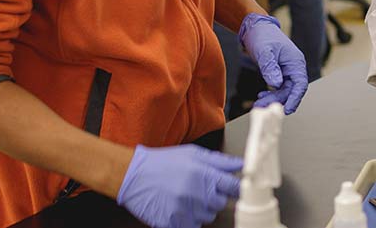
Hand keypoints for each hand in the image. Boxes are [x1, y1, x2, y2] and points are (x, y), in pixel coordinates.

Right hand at [116, 144, 243, 227]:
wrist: (133, 176)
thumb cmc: (163, 163)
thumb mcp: (193, 154)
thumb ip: (220, 161)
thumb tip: (241, 164)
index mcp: (204, 175)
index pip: (234, 187)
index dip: (237, 189)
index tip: (238, 190)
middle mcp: (196, 194)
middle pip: (221, 204)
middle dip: (214, 197)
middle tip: (201, 189)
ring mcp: (184, 210)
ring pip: (207, 217)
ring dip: (202, 209)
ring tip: (187, 196)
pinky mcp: (173, 223)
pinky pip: (192, 226)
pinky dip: (189, 220)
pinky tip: (180, 208)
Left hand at [239, 13, 308, 113]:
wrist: (255, 28)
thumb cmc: (262, 36)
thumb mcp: (264, 52)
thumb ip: (270, 68)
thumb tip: (276, 84)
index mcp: (295, 62)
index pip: (300, 84)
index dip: (295, 98)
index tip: (288, 109)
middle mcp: (294, 67)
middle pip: (291, 90)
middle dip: (278, 100)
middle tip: (261, 105)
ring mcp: (287, 70)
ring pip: (284, 91)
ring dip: (272, 98)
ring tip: (258, 102)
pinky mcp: (279, 72)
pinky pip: (278, 88)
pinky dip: (271, 93)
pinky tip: (261, 95)